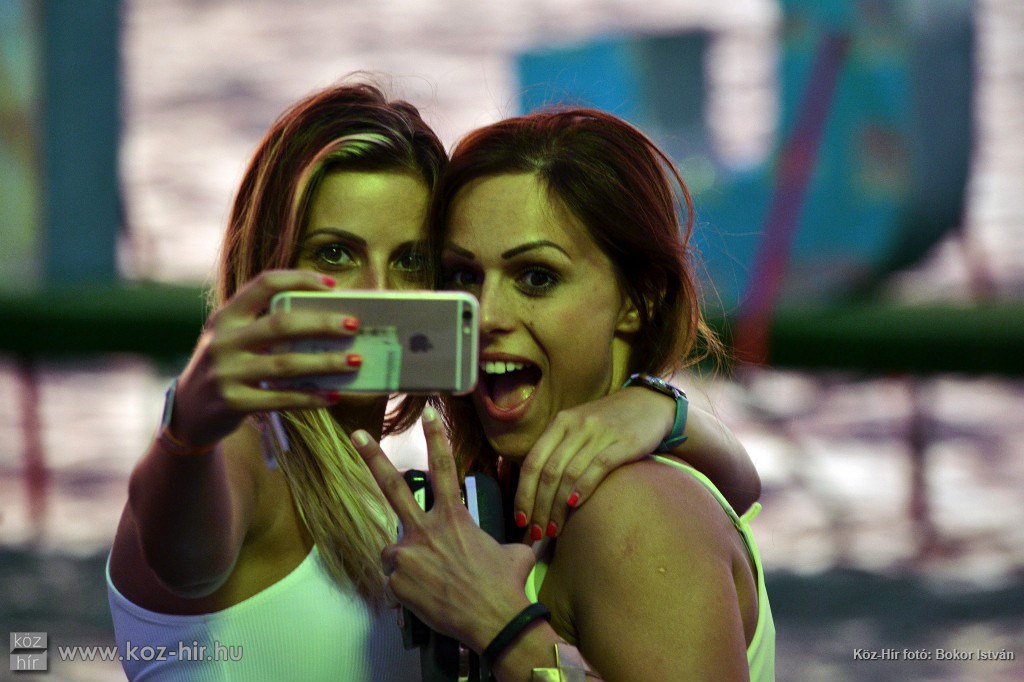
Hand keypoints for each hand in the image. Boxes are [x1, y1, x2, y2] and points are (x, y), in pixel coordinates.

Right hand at [171, 270, 361, 444]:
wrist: (188, 413)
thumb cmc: (226, 368)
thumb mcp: (232, 339)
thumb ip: (264, 326)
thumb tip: (327, 319)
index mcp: (225, 316)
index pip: (264, 285)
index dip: (299, 280)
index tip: (332, 285)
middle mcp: (223, 341)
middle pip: (281, 325)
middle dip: (322, 324)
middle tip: (353, 326)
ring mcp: (226, 373)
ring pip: (286, 364)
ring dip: (326, 363)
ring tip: (354, 361)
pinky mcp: (233, 403)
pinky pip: (281, 398)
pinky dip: (311, 397)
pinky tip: (333, 395)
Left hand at [352, 408, 534, 651]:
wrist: (496, 621)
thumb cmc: (507, 586)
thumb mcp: (514, 553)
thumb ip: (509, 541)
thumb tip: (537, 537)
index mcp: (454, 517)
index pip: (444, 468)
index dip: (436, 437)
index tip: (428, 413)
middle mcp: (426, 530)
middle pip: (393, 487)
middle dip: (372, 458)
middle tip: (356, 435)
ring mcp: (408, 555)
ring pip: (393, 549)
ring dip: (405, 561)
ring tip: (430, 580)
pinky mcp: (397, 582)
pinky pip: (395, 580)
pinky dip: (406, 589)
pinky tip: (427, 597)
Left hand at [515, 386, 672, 540]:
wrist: (649, 403)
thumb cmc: (609, 422)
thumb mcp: (578, 427)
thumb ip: (557, 450)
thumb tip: (534, 490)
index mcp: (560, 422)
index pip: (532, 462)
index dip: (523, 494)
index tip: (519, 520)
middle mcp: (576, 425)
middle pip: (548, 472)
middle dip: (539, 507)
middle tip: (537, 532)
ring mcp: (599, 433)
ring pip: (569, 473)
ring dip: (558, 506)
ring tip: (555, 529)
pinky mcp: (624, 442)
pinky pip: (598, 467)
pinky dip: (583, 487)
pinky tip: (575, 505)